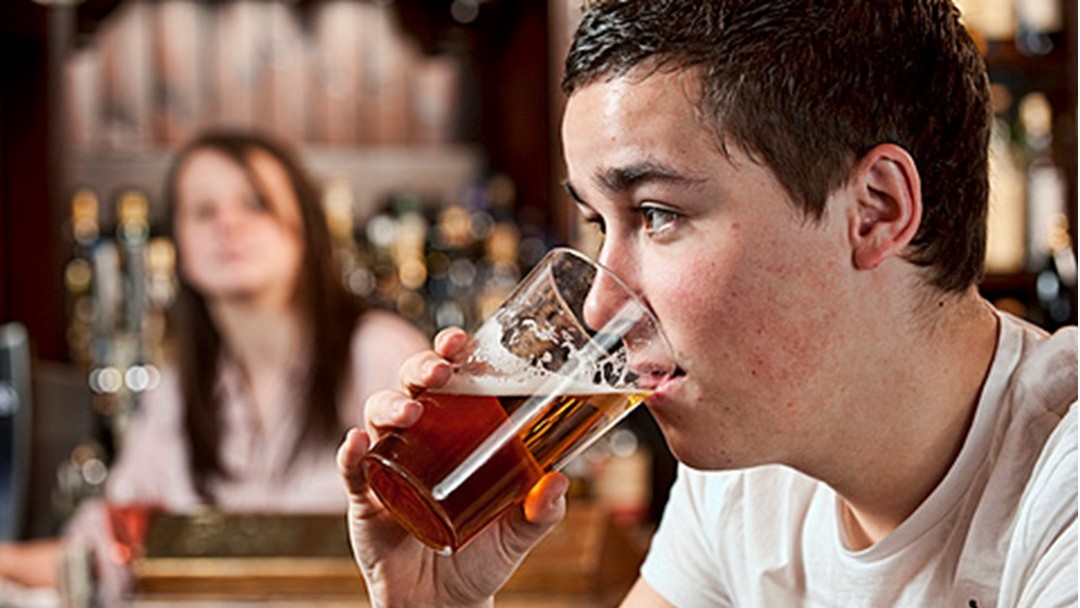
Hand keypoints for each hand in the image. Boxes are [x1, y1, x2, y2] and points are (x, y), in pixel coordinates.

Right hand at [338, 327, 569, 607]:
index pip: (450, 381)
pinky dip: (350, 453)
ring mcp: (389, 465)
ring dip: (391, 405)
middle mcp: (418, 439)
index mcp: (455, 432)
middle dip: (421, 369)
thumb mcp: (518, 532)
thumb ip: (540, 510)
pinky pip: (353, 470)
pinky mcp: (365, 499)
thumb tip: (559, 479)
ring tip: (411, 412)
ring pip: (378, 417)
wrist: (444, 604)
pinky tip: (358, 442)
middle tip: (440, 371)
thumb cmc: (481, 556)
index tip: (462, 340)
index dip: (450, 354)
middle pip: (411, 387)